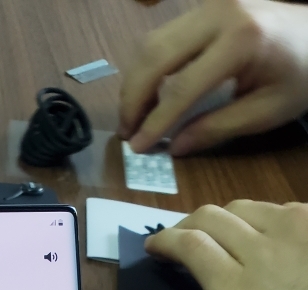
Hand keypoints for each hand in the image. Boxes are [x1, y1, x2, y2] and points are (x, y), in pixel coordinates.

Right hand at [119, 0, 307, 154]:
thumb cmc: (299, 74)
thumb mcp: (266, 110)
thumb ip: (219, 128)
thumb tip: (175, 147)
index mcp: (240, 40)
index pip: (182, 87)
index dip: (156, 121)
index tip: (138, 147)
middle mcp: (219, 14)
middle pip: (156, 56)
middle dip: (134, 98)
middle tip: (127, 132)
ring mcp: (208, 6)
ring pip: (152, 43)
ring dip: (136, 82)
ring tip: (135, 117)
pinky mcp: (203, 8)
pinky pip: (163, 37)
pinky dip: (148, 68)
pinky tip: (150, 95)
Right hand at [144, 200, 307, 289]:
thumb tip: (206, 267)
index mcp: (235, 287)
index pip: (188, 243)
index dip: (164, 239)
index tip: (154, 246)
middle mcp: (261, 247)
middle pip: (212, 216)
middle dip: (189, 224)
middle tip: (181, 238)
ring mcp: (296, 229)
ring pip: (247, 207)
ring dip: (227, 219)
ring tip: (226, 236)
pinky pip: (283, 210)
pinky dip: (265, 220)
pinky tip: (270, 240)